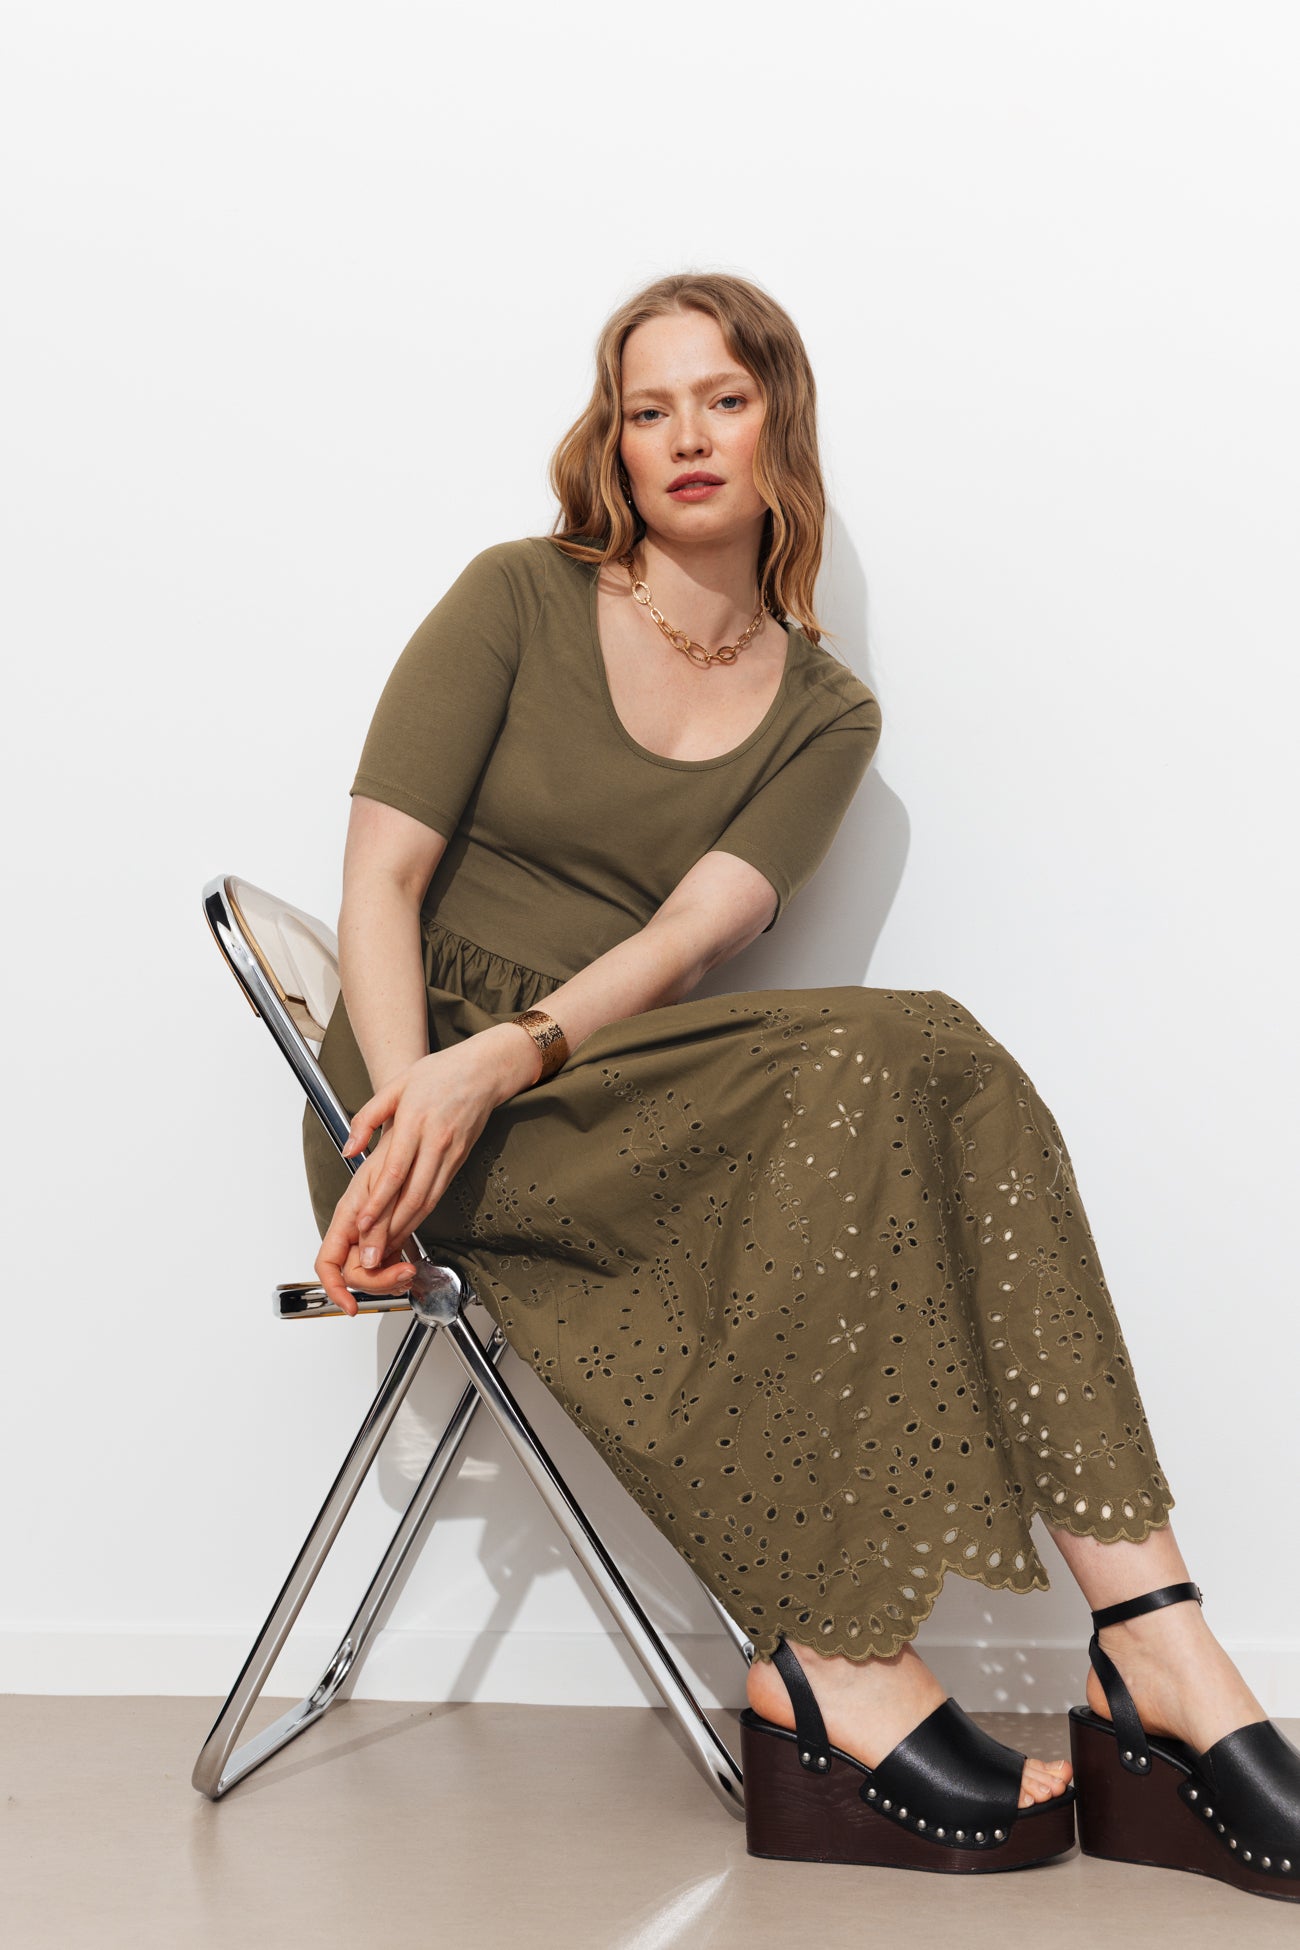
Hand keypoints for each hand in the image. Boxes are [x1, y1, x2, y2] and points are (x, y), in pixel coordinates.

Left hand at [313, 1028, 533, 1313]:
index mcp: (416, 1121)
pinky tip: (409, 1227)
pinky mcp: (460, 1160)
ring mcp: (451, 1153)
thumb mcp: (396, 1084)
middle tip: (374, 1255)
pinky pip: (438, 1192)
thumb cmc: (440, 1072)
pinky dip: (423, 1214)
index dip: (379, 1202)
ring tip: (389, 1251)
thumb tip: (349, 1148)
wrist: (485, 1069)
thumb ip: (368, 1117)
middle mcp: (436, 1141)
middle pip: (413, 1194)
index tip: (362, 1224)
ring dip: (407, 1228)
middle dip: (391, 1228)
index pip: (395, 1170)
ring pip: (428, 1199)